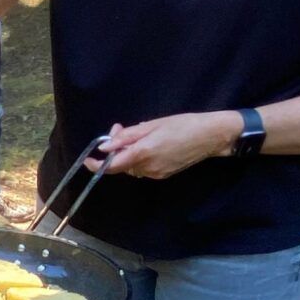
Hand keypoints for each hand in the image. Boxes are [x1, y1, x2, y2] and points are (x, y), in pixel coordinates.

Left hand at [94, 112, 241, 179]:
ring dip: (127, 154)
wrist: (211, 137)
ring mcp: (156, 173)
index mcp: (143, 153)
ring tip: (137, 134)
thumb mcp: (152, 125)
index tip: (89, 159)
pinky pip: (143, 168)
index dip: (98, 164)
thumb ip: (127, 136)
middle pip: (121, 165)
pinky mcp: (163, 175)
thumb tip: (106, 146)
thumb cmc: (183, 124)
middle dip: (115, 150)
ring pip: (132, 167)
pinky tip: (147, 144)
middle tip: (120, 129)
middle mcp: (148, 167)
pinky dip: (139, 158)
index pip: (113, 165)